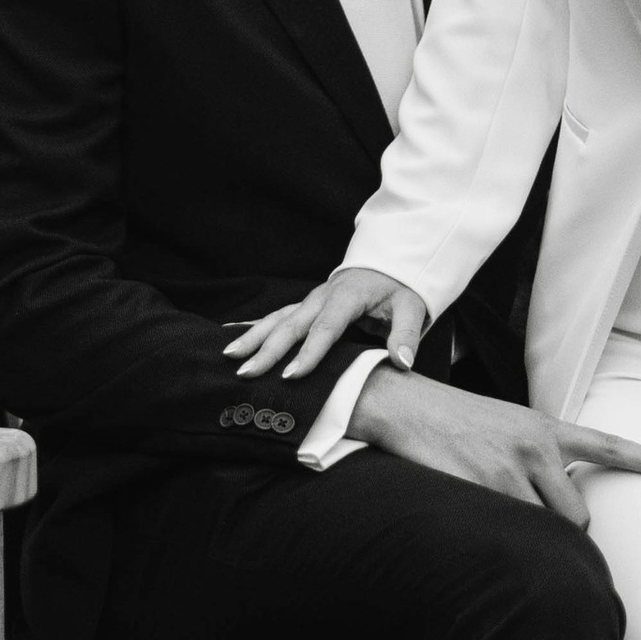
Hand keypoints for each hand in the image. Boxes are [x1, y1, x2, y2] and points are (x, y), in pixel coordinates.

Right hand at [227, 265, 428, 380]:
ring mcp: (310, 301)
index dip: (308, 353)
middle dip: (267, 350)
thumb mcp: (412, 308)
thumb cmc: (400, 289)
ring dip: (252, 338)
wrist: (390, 263)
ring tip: (228, 356)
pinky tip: (230, 336)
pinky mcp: (304, 306)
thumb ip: (407, 335)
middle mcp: (322, 297)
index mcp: (346, 298)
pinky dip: (252, 327)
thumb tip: (403, 362)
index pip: (325, 328)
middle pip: (291, 324)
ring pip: (276, 319)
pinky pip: (275, 317)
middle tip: (246, 373)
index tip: (291, 376)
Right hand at [349, 363, 640, 528]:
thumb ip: (540, 456)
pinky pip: (507, 534)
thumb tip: (561, 499)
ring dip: (534, 541)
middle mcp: (535, 447)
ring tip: (508, 527)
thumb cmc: (456, 421)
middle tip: (541, 530)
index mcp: (545, 428)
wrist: (404, 405)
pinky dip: (501, 541)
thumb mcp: (508, 426)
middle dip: (567, 533)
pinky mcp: (480, 490)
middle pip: (578, 515)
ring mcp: (508, 470)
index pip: (608, 445)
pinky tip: (480, 528)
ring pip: (546, 530)